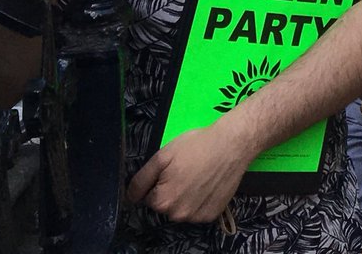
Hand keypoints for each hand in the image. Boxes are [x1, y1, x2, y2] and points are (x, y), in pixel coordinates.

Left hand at [126, 124, 250, 222]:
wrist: (232, 144)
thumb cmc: (196, 146)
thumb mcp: (163, 155)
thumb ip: (142, 179)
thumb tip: (129, 198)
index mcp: (163, 201)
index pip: (149, 197)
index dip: (158, 181)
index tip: (172, 168)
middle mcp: (178, 215)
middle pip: (166, 205)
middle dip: (172, 189)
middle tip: (186, 169)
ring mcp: (197, 217)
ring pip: (182, 209)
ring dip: (186, 196)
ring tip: (199, 174)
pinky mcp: (212, 215)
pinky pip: (199, 210)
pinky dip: (201, 200)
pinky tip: (208, 183)